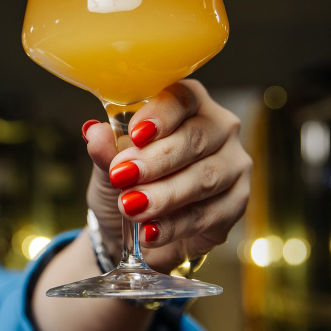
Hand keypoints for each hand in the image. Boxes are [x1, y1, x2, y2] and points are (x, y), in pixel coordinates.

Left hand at [82, 80, 251, 274]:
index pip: (182, 98)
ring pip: (204, 177)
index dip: (160, 115)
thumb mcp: (108, 165)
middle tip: (122, 176)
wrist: (136, 227)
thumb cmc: (128, 181)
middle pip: (195, 138)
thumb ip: (105, 149)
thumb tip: (94, 133)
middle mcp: (218, 128)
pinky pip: (209, 214)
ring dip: (164, 195)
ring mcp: (232, 164)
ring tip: (131, 207)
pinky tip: (150, 231)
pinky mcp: (236, 202)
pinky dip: (175, 225)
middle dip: (156, 160)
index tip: (134, 133)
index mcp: (186, 105)